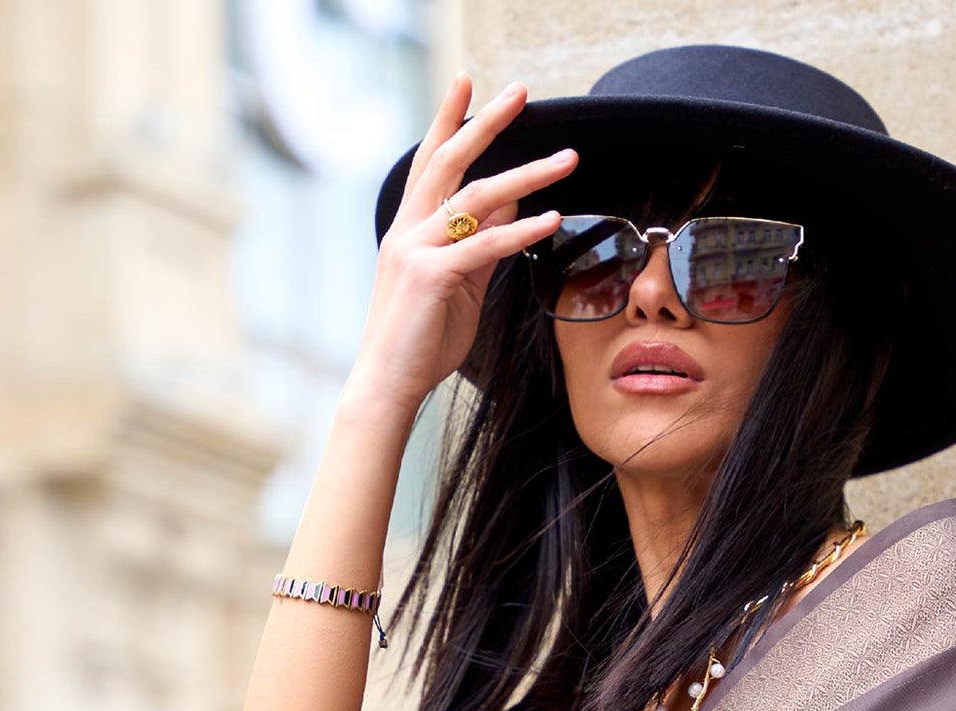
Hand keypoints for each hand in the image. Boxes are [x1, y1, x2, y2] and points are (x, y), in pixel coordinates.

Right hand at [347, 74, 576, 419]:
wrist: (388, 383)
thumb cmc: (422, 340)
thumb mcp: (458, 285)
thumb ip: (481, 246)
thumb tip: (511, 208)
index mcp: (409, 228)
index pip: (432, 162)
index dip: (450, 120)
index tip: (468, 83)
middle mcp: (408, 229)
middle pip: (450, 160)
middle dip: (485, 121)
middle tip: (519, 91)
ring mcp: (416, 250)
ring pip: (477, 198)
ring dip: (528, 174)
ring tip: (567, 159)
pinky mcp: (431, 276)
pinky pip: (485, 246)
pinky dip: (522, 229)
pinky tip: (552, 217)